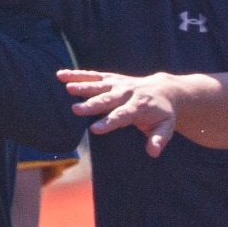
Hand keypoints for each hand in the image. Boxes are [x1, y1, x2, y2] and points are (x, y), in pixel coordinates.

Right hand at [58, 68, 184, 156]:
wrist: (164, 90)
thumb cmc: (162, 114)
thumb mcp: (166, 127)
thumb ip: (159, 139)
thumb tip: (153, 152)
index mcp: (139, 107)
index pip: (122, 116)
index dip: (109, 122)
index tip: (94, 129)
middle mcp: (127, 93)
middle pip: (107, 100)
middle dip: (92, 104)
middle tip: (76, 109)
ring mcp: (118, 84)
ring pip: (98, 85)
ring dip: (83, 86)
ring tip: (68, 88)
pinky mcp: (110, 79)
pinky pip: (93, 76)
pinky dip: (77, 74)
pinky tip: (61, 75)